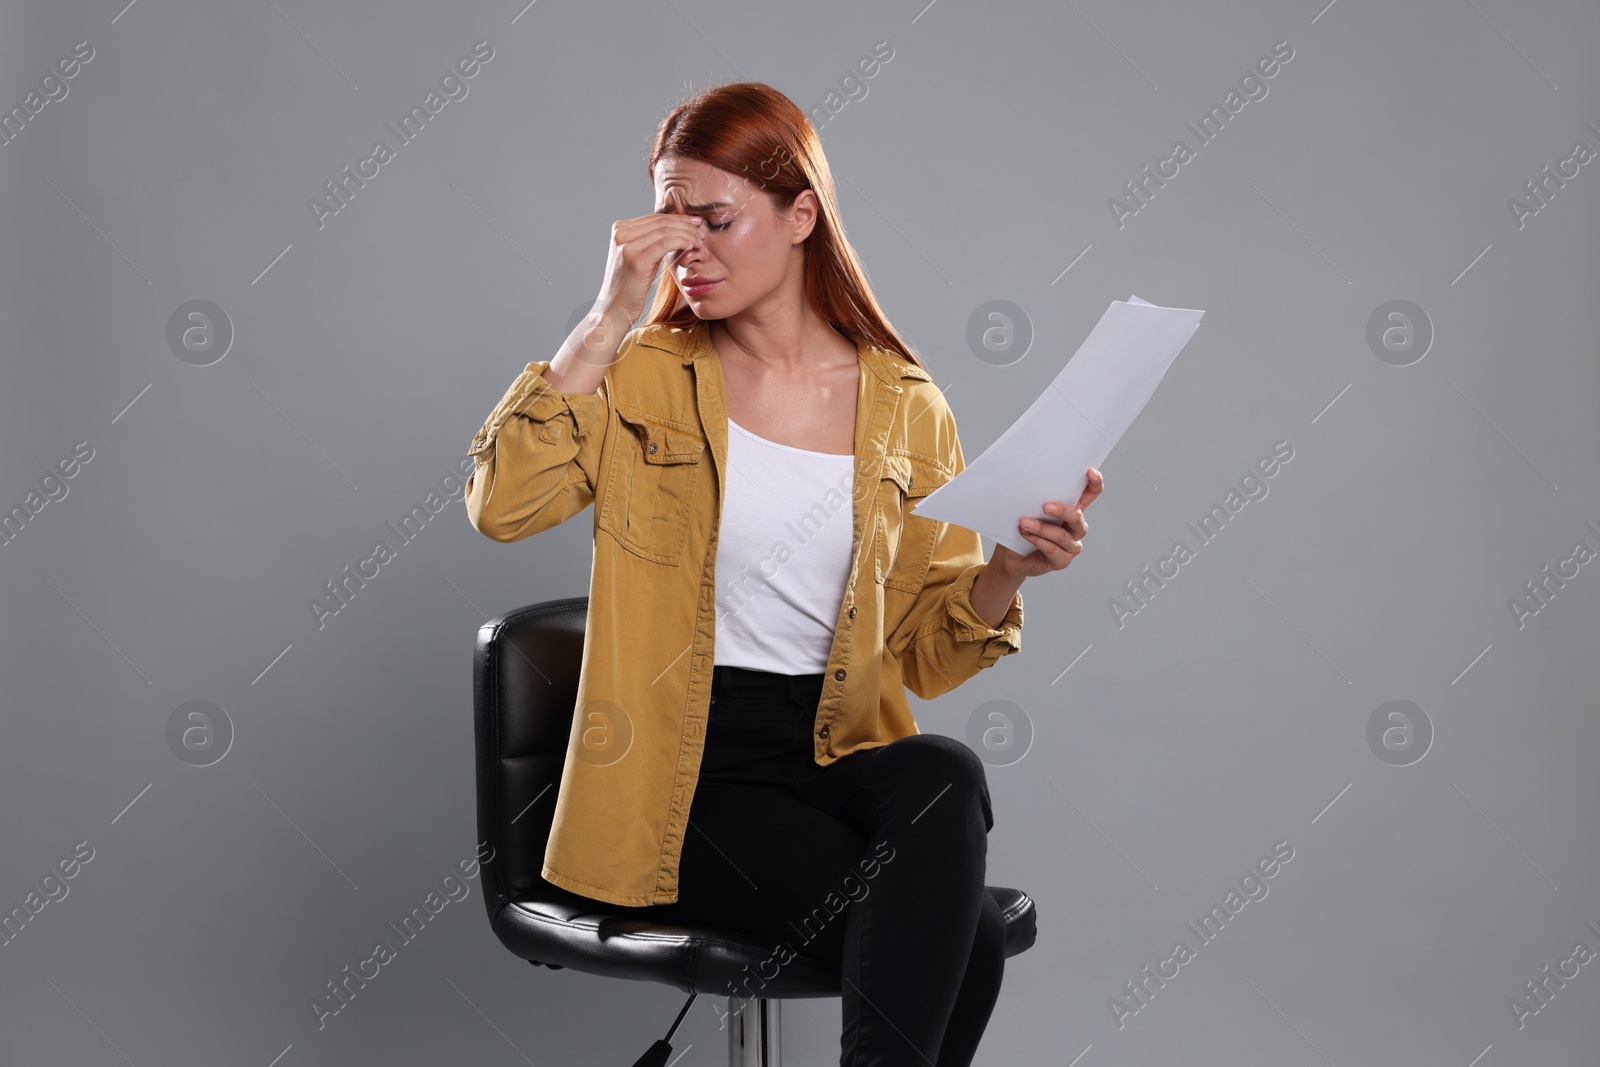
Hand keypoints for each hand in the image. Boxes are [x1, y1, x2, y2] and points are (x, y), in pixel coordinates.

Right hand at [595, 185, 705, 325]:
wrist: (616, 307)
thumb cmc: (632, 283)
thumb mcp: (641, 255)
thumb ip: (653, 239)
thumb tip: (678, 225)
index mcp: (620, 229)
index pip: (656, 217)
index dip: (679, 218)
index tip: (696, 223)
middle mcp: (621, 234)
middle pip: (661, 222)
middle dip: (685, 225)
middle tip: (701, 231)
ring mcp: (627, 246)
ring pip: (665, 231)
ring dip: (687, 234)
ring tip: (699, 240)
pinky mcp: (636, 260)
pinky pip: (665, 244)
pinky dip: (681, 242)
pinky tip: (691, 246)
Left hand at [991, 468, 1103, 579]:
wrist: (1011, 555)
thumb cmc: (1023, 527)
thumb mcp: (1029, 509)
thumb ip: (1036, 498)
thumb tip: (1030, 483)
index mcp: (1072, 510)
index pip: (1091, 494)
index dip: (1095, 483)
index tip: (1090, 472)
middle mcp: (1076, 527)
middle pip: (1077, 517)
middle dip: (1062, 510)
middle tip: (1045, 506)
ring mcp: (1071, 545)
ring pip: (1061, 535)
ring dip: (1041, 528)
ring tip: (1024, 523)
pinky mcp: (1062, 561)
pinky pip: (1053, 550)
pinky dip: (1038, 541)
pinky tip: (1026, 535)